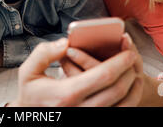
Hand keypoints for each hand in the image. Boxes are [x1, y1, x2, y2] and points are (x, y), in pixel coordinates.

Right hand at [7, 38, 136, 106]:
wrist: (29, 117)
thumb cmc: (31, 93)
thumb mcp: (28, 71)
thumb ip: (45, 53)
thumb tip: (66, 43)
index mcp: (66, 94)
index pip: (103, 76)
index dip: (120, 62)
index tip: (129, 52)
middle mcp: (80, 110)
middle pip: (117, 90)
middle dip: (129, 72)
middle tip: (132, 58)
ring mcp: (87, 118)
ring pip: (122, 106)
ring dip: (133, 89)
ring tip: (135, 74)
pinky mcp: (91, 122)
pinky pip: (117, 114)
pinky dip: (128, 103)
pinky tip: (129, 92)